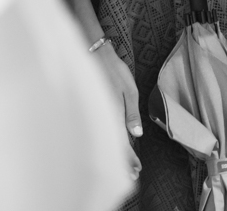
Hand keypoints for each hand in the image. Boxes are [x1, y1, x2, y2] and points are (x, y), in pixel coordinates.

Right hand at [93, 41, 142, 178]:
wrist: (91, 53)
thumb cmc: (112, 69)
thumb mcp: (129, 90)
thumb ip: (132, 114)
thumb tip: (136, 135)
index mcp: (113, 116)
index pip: (121, 145)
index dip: (129, 159)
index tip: (136, 171)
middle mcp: (102, 118)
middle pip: (111, 147)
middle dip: (122, 162)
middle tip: (132, 174)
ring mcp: (94, 114)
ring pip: (104, 140)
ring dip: (114, 153)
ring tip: (123, 164)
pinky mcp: (90, 108)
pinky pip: (99, 130)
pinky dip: (106, 141)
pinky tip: (110, 143)